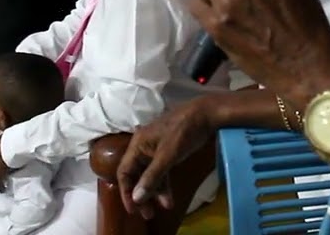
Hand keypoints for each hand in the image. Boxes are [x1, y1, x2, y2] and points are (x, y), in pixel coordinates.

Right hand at [117, 98, 217, 217]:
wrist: (205, 114)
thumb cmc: (183, 132)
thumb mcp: (167, 156)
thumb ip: (152, 177)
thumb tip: (136, 198)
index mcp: (137, 145)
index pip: (124, 172)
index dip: (126, 192)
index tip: (133, 209)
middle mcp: (142, 147)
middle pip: (136, 175)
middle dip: (142, 195)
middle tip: (148, 214)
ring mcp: (155, 149)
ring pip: (150, 175)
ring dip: (156, 191)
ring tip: (164, 207)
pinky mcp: (167, 151)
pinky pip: (161, 171)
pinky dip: (164, 183)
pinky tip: (170, 198)